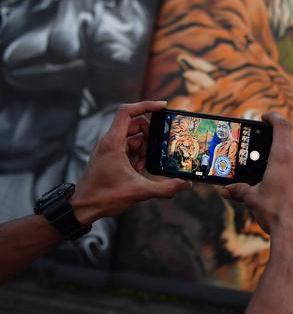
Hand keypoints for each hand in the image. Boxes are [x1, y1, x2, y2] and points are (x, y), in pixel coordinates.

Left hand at [70, 101, 191, 224]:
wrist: (84, 208)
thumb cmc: (104, 197)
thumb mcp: (139, 192)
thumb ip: (165, 188)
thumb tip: (186, 184)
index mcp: (113, 142)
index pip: (127, 111)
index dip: (146, 105)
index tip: (163, 107)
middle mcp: (110, 141)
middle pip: (136, 124)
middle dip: (149, 137)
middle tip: (153, 154)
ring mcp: (110, 147)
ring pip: (134, 137)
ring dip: (144, 149)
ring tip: (143, 168)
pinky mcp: (111, 155)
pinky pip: (129, 148)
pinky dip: (138, 156)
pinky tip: (138, 171)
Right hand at [223, 112, 292, 260]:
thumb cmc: (274, 214)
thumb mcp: (252, 200)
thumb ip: (240, 190)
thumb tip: (227, 189)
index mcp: (282, 159)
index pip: (281, 126)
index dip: (273, 117)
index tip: (266, 116)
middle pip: (285, 153)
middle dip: (274, 161)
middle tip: (264, 172)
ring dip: (286, 175)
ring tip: (275, 193)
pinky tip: (288, 201)